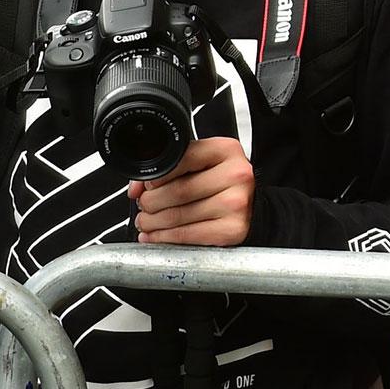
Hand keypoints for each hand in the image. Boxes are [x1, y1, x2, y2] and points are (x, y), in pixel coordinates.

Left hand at [129, 137, 254, 245]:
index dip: (156, 176)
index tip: (148, 186)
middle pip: (177, 191)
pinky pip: (186, 235)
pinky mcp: (231, 229)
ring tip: (147, 222)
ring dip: (152, 222)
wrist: (253, 208)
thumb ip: (172, 167)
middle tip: (144, 206)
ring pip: (177, 216)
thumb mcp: (204, 163)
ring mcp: (235, 203)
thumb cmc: (223, 184)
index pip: (182, 159)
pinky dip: (163, 238)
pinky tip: (156, 235)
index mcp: (226, 150)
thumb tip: (137, 188)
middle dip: (150, 202)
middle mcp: (235, 175)